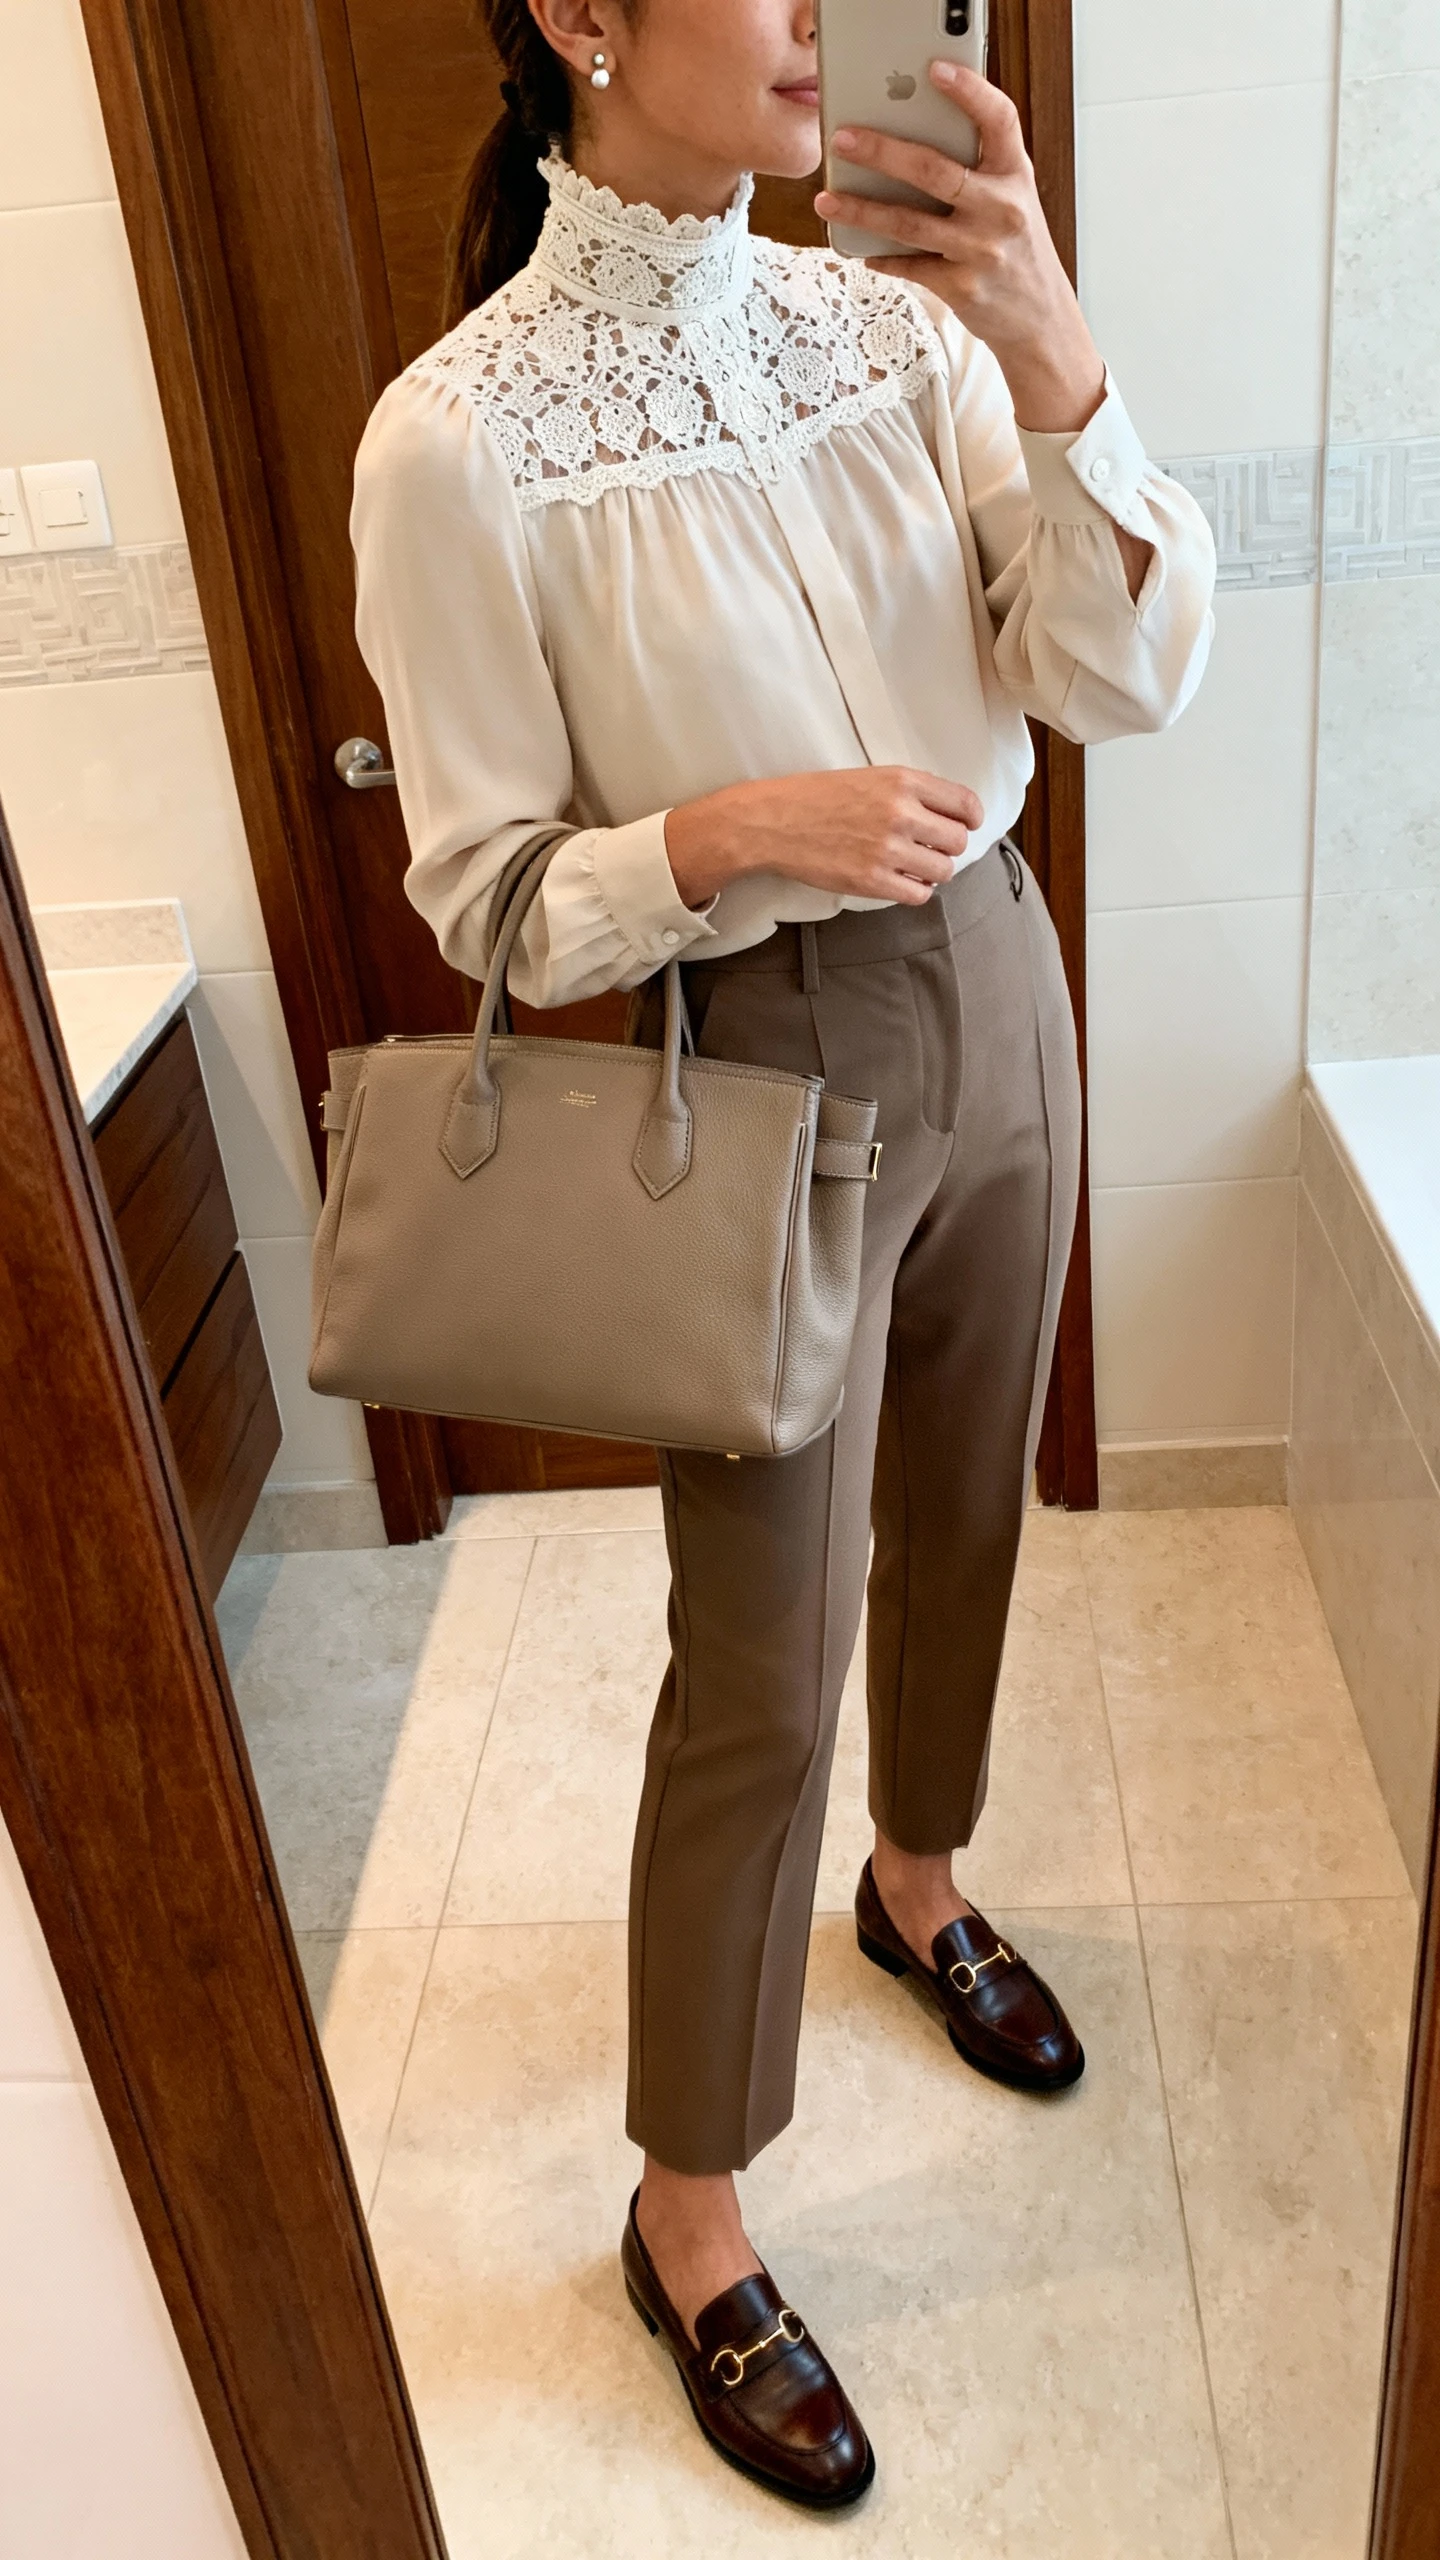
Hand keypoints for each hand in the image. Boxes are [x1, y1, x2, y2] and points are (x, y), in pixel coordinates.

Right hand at [664, 767, 984, 910]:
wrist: (772, 821)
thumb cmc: (816, 797)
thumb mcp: (869, 776)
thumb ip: (908, 791)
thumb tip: (946, 816)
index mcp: (903, 780)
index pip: (964, 803)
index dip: (972, 818)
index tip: (968, 824)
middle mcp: (901, 813)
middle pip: (958, 840)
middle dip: (948, 847)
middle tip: (931, 848)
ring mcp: (887, 849)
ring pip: (943, 870)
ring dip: (933, 871)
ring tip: (914, 866)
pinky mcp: (872, 881)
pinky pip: (919, 894)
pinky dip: (915, 890)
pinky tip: (901, 881)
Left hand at [814, 63, 1103, 434]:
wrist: (1040, 320)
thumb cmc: (1016, 248)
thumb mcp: (1012, 199)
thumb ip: (978, 169)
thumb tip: (908, 140)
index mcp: (1016, 175)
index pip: (999, 120)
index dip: (970, 92)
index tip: (935, 69)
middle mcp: (1002, 209)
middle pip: (934, 170)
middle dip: (881, 151)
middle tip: (841, 138)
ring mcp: (981, 250)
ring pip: (909, 223)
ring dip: (862, 209)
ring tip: (826, 199)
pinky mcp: (962, 287)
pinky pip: (909, 265)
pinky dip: (881, 255)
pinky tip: (858, 247)